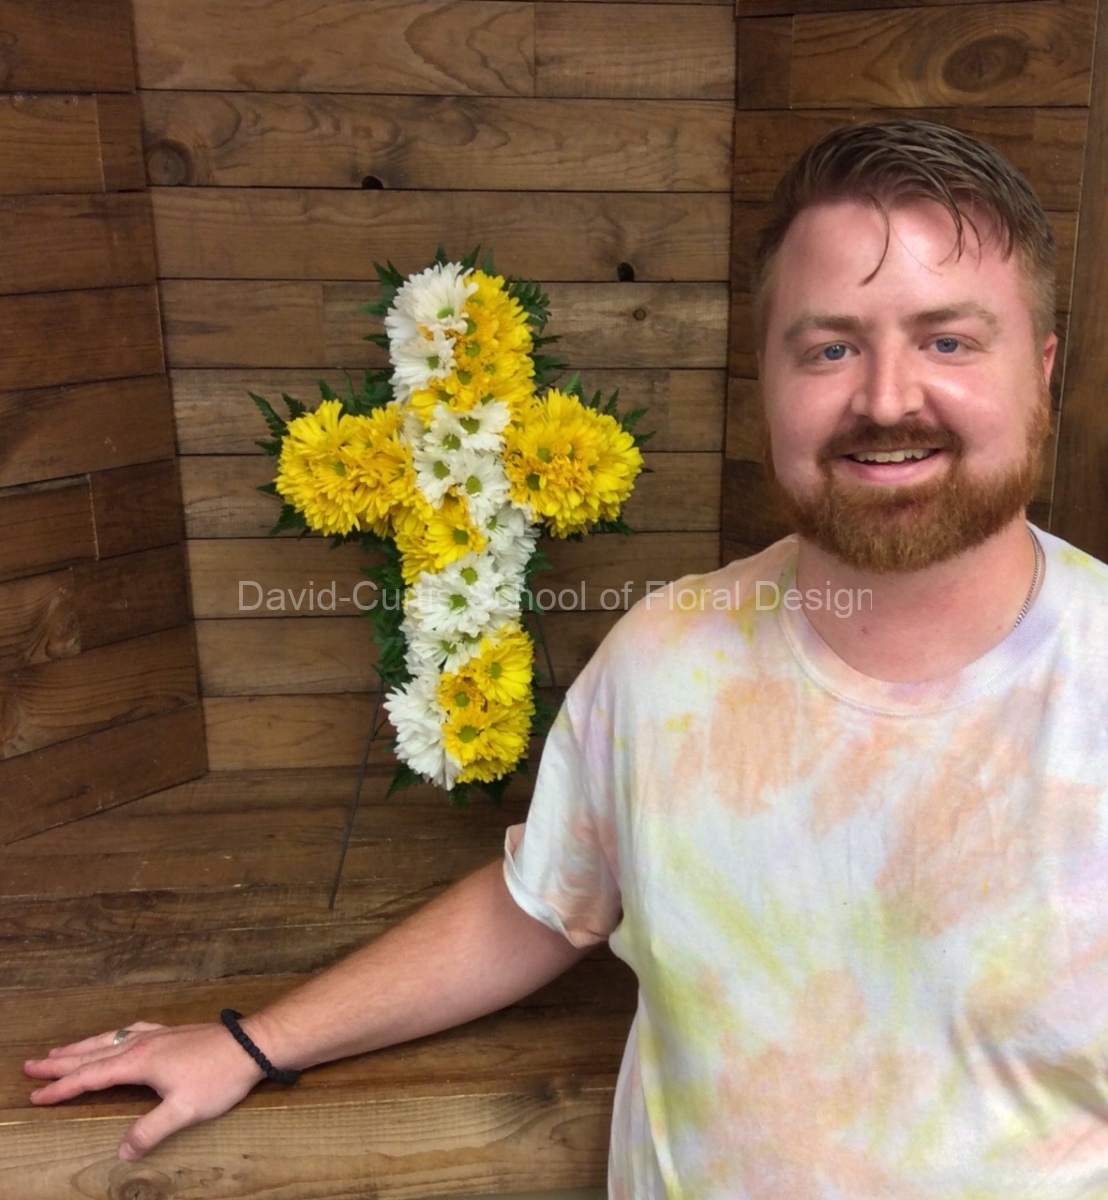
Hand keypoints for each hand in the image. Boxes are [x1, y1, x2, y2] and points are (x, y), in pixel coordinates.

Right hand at [24, 1020, 265, 1159]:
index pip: (91, 1076)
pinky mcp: (173, 1032)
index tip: (35, 1096)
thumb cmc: (219, 1077)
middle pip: (93, 1053)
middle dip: (60, 1062)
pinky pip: (131, 1031)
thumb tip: (123, 1152)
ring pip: (110, 1039)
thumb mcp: (185, 1111)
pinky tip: (117, 1035)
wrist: (252, 1045)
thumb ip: (150, 1131)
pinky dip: (112, 1035)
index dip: (61, 1088)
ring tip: (59, 1050)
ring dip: (82, 1046)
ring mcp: (158, 1034)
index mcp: (139, 1062)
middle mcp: (143, 1043)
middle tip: (30, 1066)